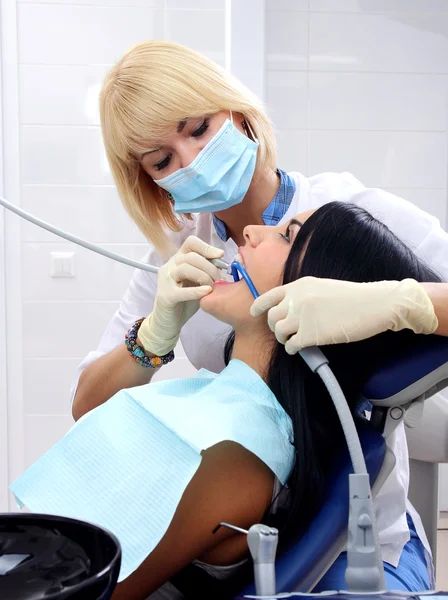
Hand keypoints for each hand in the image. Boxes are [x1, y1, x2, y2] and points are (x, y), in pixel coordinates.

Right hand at [138, 236, 224, 355]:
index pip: (190, 243)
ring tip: (212, 287)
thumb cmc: (185, 302)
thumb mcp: (198, 283)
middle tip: (219, 279)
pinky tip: (206, 292)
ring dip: (204, 276)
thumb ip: (206, 272)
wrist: (168, 323)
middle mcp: (170, 266)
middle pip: (191, 256)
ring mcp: (165, 281)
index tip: (220, 256)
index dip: (206, 247)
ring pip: (185, 268)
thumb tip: (224, 265)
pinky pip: (181, 291)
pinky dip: (196, 291)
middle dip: (210, 267)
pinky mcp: (165, 296)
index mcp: (178, 260)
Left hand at [250, 277, 437, 353]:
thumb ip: (303, 296)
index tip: (254, 313)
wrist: (374, 304)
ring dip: (283, 339)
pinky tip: (300, 349)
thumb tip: (290, 311)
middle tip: (284, 332)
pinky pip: (291, 345)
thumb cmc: (353, 297)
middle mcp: (296, 299)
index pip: (268, 296)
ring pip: (279, 332)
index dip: (258, 307)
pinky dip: (292, 349)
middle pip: (272, 317)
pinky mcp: (311, 334)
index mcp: (299, 285)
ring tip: (293, 341)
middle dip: (275, 327)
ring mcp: (302, 316)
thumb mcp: (322, 287)